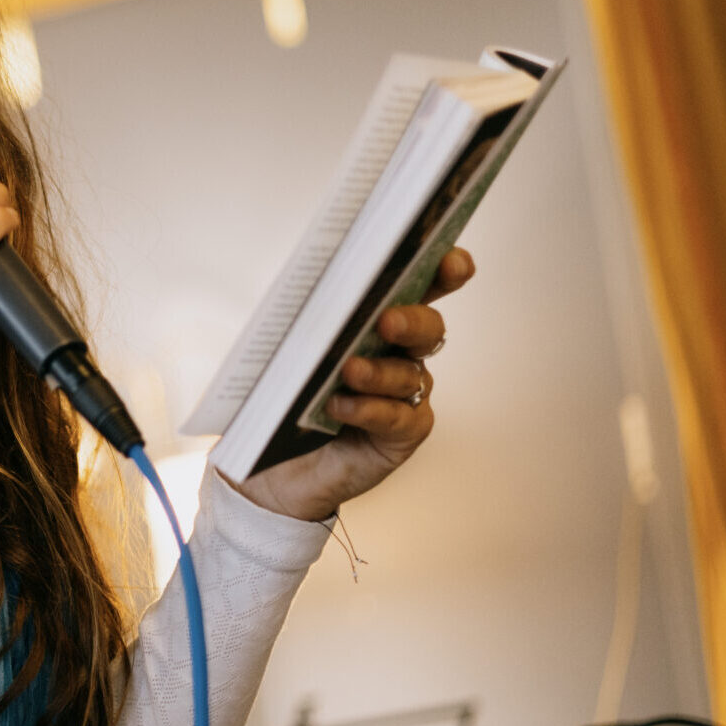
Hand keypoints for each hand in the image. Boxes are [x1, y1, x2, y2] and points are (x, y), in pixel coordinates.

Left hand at [231, 248, 475, 521]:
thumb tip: (302, 282)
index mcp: (380, 317)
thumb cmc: (284, 394)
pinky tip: (341, 406)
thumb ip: (305, 316)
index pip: (421, 286)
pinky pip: (396, 417)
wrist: (275, 464)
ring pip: (407, 374)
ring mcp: (407, 393)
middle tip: (387, 320)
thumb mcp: (288, 346)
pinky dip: (370, 409)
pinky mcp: (403, 432)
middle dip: (412, 320)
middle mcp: (402, 351)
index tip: (450, 262)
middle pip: (427, 327)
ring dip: (379, 371)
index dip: (444, 271)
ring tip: (348, 370)